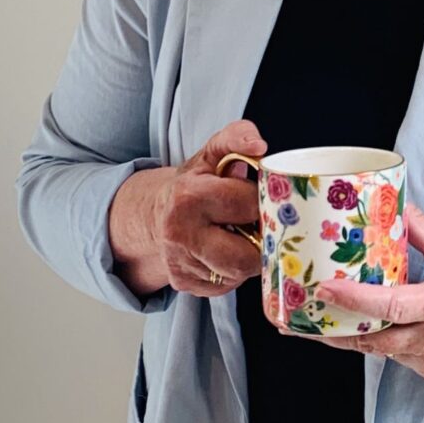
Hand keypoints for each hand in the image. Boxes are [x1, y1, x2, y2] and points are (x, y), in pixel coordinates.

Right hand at [151, 119, 266, 296]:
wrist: (158, 212)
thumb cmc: (194, 181)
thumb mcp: (212, 152)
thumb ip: (237, 136)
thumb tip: (259, 146)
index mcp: (189, 197)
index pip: (248, 205)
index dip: (265, 202)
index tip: (265, 198)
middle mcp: (180, 234)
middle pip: (245, 255)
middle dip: (262, 240)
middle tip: (261, 223)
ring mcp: (180, 264)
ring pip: (238, 273)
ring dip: (249, 256)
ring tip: (242, 234)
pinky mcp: (184, 284)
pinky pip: (226, 286)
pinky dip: (233, 270)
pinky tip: (227, 250)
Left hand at [283, 203, 423, 379]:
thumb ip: (422, 230)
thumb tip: (392, 203)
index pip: (391, 305)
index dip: (354, 299)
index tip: (324, 289)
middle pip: (375, 338)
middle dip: (335, 329)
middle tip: (300, 316)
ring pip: (382, 349)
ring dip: (351, 336)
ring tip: (317, 319)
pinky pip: (396, 355)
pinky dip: (376, 340)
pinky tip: (358, 325)